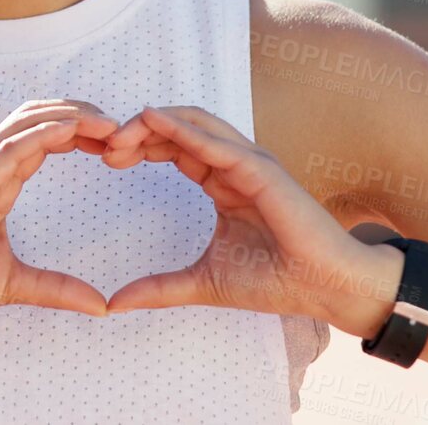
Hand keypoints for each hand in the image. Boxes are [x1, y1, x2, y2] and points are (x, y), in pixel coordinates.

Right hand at [0, 99, 118, 327]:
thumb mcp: (13, 285)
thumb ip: (55, 288)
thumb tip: (100, 306)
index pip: (43, 140)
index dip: (80, 134)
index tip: (118, 144)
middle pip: (36, 120)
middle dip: (81, 115)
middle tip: (122, 126)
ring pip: (23, 125)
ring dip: (67, 118)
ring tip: (107, 122)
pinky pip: (4, 153)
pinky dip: (39, 136)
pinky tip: (68, 131)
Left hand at [99, 105, 387, 323]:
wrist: (325, 288)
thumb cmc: (276, 281)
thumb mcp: (202, 282)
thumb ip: (158, 288)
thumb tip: (114, 304)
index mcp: (221, 184)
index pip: (173, 149)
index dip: (139, 146)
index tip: (105, 158)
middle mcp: (234, 165)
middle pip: (178, 130)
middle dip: (138, 132)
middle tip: (102, 145)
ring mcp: (250, 163)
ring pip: (196, 124)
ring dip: (155, 124)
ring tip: (120, 132)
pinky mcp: (262, 170)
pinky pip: (217, 143)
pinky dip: (184, 130)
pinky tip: (154, 123)